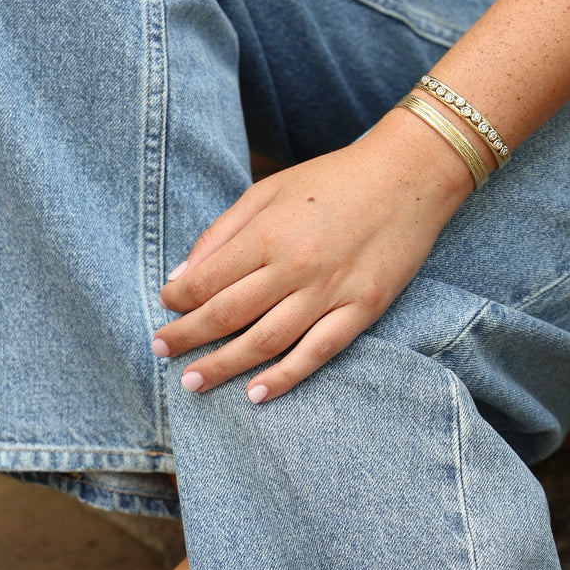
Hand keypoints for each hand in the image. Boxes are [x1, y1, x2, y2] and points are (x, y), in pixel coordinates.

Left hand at [152, 111, 472, 401]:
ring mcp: (331, 291)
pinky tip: (256, 394)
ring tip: (192, 382)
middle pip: (228, 315)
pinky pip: (318, 351)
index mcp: (268, 233)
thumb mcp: (268, 191)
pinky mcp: (362, 309)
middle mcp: (295, 266)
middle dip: (188, 336)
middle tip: (161, 351)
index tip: (166, 306)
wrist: (408, 176)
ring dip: (224, 365)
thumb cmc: (332, 179)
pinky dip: (286, 376)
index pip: (208, 279)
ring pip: (266, 341)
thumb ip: (222, 233)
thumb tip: (181, 276)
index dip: (179, 298)